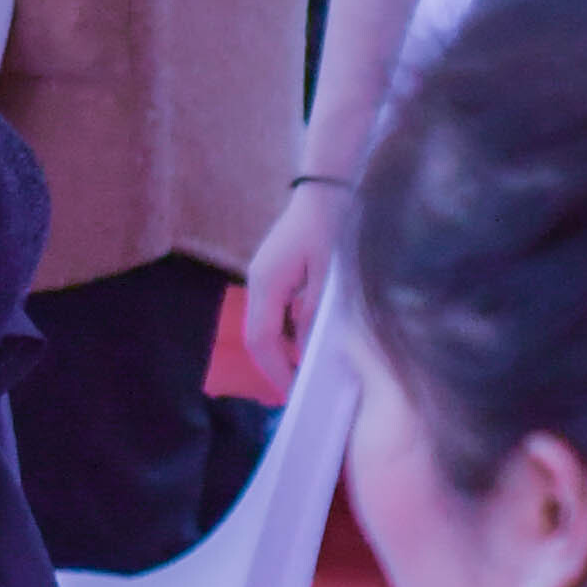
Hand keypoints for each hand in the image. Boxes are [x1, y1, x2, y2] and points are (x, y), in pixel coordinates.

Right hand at [242, 177, 348, 395]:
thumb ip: (315, 314)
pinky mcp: (273, 275)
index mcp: (267, 283)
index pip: (261, 339)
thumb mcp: (329, 275)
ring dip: (278, 353)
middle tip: (298, 392)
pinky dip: (284, 336)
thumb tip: (306, 353)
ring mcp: (262, 278)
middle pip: (255, 337)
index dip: (276, 369)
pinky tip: (306, 345)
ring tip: (304, 374)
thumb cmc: (330, 228)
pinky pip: (272, 315)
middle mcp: (257, 282)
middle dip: (274, 367)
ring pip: (261, 327)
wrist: (324, 192)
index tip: (296, 394)